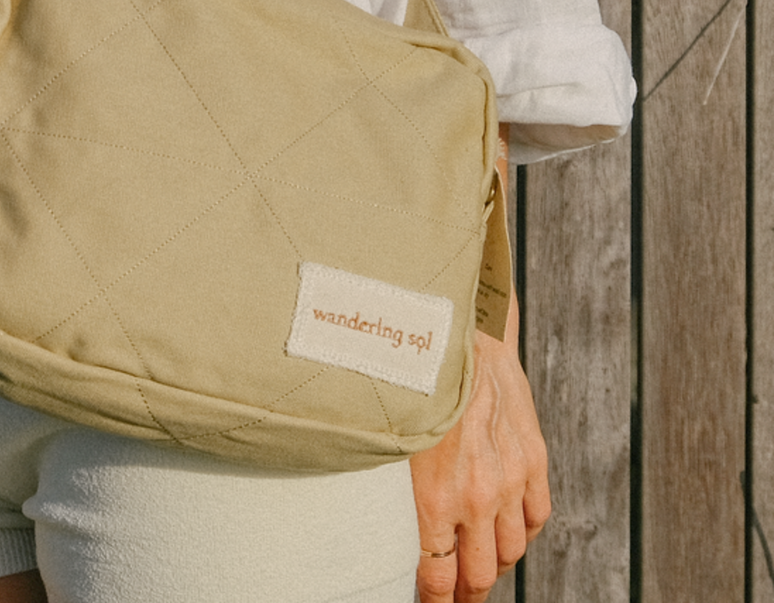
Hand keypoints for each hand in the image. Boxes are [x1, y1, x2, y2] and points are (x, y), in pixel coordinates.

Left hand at [409, 297, 549, 601]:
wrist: (456, 328)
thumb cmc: (405, 374)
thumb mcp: (383, 434)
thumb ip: (383, 482)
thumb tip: (367, 515)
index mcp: (435, 496)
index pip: (436, 577)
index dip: (432, 600)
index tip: (426, 602)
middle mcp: (478, 495)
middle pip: (478, 575)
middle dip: (464, 593)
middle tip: (452, 595)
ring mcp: (511, 478)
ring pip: (511, 552)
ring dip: (493, 564)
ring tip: (475, 566)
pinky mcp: (533, 458)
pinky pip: (536, 518)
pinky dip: (523, 531)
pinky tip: (505, 529)